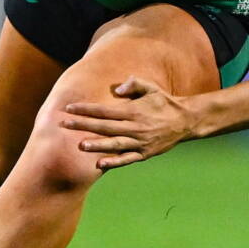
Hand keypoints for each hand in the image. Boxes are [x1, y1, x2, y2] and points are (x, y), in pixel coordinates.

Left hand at [61, 76, 194, 168]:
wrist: (186, 121)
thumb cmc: (165, 103)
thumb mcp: (152, 88)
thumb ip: (134, 84)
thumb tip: (117, 89)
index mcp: (133, 110)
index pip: (104, 110)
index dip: (86, 109)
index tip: (69, 108)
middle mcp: (134, 126)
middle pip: (104, 126)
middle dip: (82, 125)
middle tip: (63, 124)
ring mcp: (139, 141)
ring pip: (114, 143)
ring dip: (96, 144)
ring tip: (80, 145)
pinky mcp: (144, 153)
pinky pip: (127, 158)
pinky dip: (114, 161)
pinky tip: (100, 163)